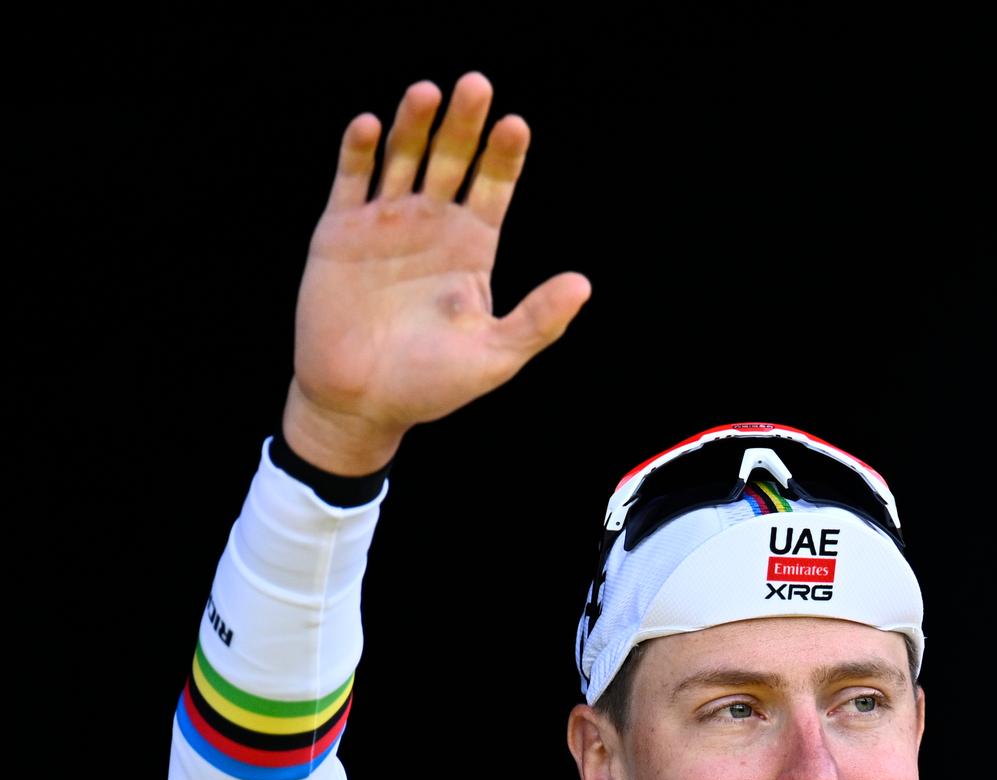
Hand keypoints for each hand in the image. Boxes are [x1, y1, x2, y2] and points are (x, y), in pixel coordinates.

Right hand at [283, 71, 592, 474]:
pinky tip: (369, 126)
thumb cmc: (432, 384)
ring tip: (427, 92)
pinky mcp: (339, 233)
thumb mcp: (495, 355)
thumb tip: (583, 284)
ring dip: (413, 126)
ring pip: (401, 160)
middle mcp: (431, 226)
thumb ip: (538, 320)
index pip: (493, 188)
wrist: (361, 403)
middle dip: (463, 125)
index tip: (516, 125)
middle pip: (451, 161)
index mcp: (472, 248)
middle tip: (476, 85)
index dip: (504, 156)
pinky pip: (350, 183)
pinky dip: (357, 154)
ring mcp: (384, 225)